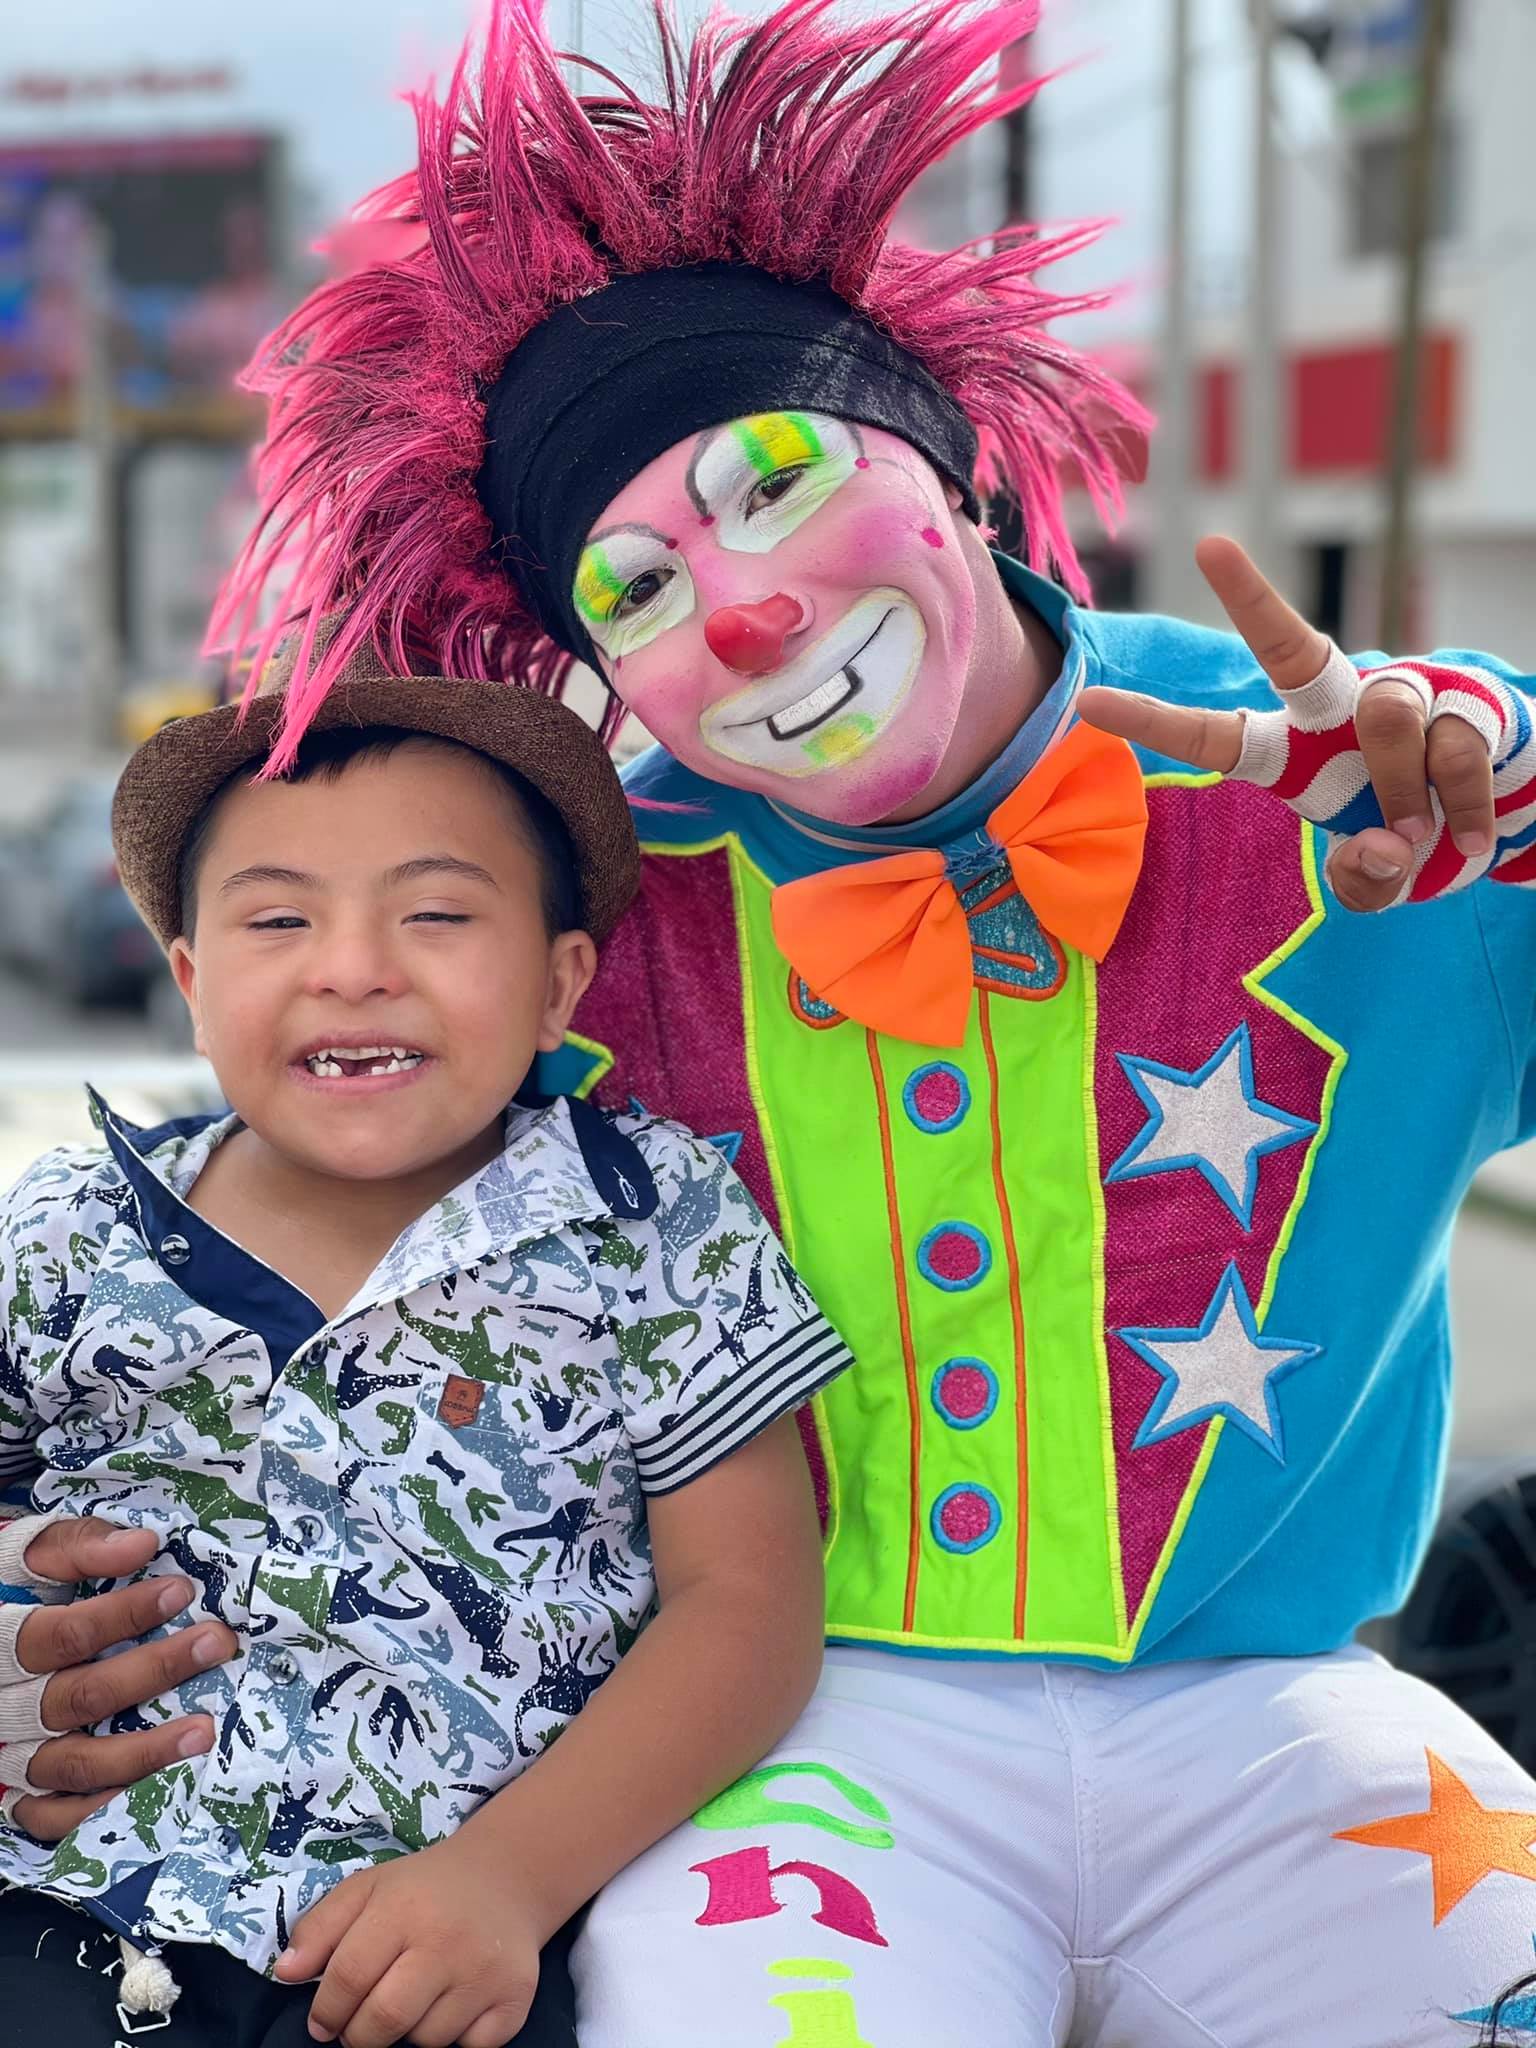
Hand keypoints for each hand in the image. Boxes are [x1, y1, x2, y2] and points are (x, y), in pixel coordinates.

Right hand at [2, 1517, 235, 1839]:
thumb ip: (77, 1547)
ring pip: (73, 1763)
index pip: (60, 1636)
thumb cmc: (9, 1589)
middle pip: (77, 1698)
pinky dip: (101, 1810)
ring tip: (204, 1731)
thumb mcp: (26, 1556)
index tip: (182, 1591)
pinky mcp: (13, 1791)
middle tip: (216, 1644)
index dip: (122, 1614)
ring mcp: (5, 1754)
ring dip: (142, 1752)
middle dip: (153, 1671)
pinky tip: (154, 1791)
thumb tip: (141, 1545)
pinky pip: (54, 1816)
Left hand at [275, 1832, 546, 2047]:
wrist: (505, 1877)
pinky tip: (452, 2007)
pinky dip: (455, 2040)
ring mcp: (485, 1971)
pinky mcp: (515, 1997)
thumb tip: (285, 1973)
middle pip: (384, 2021)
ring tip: (412, 2003)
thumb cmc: (424, 1890)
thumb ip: (320, 1928)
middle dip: (360, 2036)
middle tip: (360, 2026)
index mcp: (404, 1908)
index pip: (349, 1976)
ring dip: (409, 2034)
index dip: (326, 2010)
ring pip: (426, 2040)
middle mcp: (447, 1939)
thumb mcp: (368, 1889)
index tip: (323, 2022)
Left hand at [1077, 535, 1497, 911]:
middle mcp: (1337, 707)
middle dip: (1249, 596)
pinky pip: (1455, 752)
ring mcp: (1403, 693)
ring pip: (1391, 721)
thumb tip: (1378, 847)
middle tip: (1209, 546)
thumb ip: (1366, 879)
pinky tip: (1474, 839)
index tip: (1088, 702)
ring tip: (1422, 839)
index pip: (1212, 733)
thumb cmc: (1413, 834)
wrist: (1503, 810)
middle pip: (1292, 647)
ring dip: (1408, 796)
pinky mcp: (1464, 698)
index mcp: (1292, 753)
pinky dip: (1465, 810)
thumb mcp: (1379, 878)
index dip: (1152, 722)